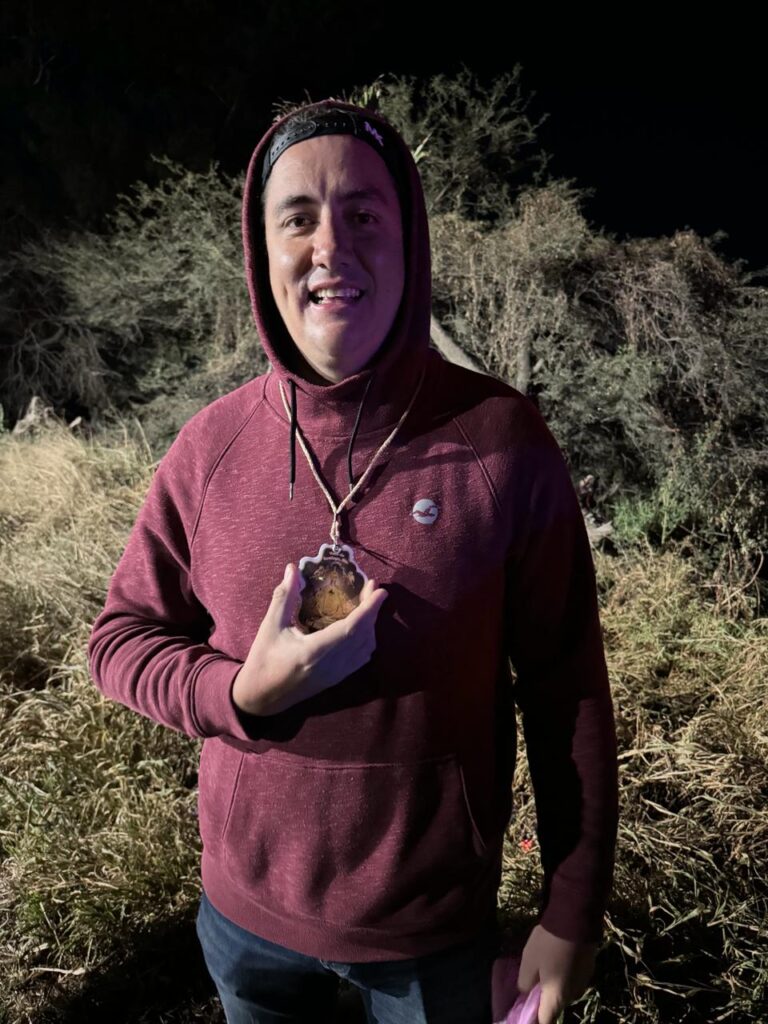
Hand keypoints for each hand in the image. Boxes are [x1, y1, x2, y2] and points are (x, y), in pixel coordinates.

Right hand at [232, 562, 388, 715]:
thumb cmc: (262, 660)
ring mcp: (336, 675)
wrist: (260, 697)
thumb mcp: (270, 626)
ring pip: (366, 649)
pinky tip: (360, 629)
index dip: (369, 608)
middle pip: (363, 636)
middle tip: (373, 590)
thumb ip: (284, 597)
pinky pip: (360, 660)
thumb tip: (292, 569)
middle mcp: (331, 665)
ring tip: (367, 606)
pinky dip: (366, 641)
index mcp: (314, 651)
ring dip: (371, 626)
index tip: (379, 590)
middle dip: (372, 612)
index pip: (352, 627)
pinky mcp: (336, 680)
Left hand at [516, 923, 598, 1023]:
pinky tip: (558, 959)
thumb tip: (525, 992)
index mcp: (556, 997)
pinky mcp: (589, 971)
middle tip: (532, 982)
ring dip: (555, 986)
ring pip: (565, 993)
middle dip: (543, 999)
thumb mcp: (529, 961)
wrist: (575, 920)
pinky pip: (573, 981)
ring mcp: (583, 983)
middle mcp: (573, 996)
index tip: (526, 1010)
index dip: (535, 1019)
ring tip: (545, 966)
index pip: (545, 1021)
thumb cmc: (548, 943)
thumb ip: (524, 982)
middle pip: (555, 1006)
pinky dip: (565, 976)